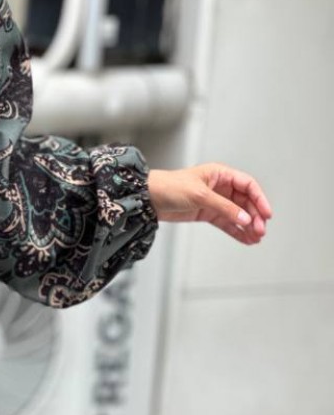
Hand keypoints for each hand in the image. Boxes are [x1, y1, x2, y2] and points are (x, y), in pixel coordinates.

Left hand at [147, 163, 272, 243]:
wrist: (148, 199)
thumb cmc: (170, 187)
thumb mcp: (200, 195)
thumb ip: (224, 207)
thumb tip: (245, 218)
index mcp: (220, 174)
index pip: (248, 185)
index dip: (259, 199)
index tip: (266, 214)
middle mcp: (220, 186)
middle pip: (245, 202)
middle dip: (254, 216)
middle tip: (260, 230)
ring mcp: (214, 201)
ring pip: (237, 214)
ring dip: (247, 226)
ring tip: (256, 238)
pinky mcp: (206, 213)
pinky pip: (226, 222)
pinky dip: (236, 231)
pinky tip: (245, 239)